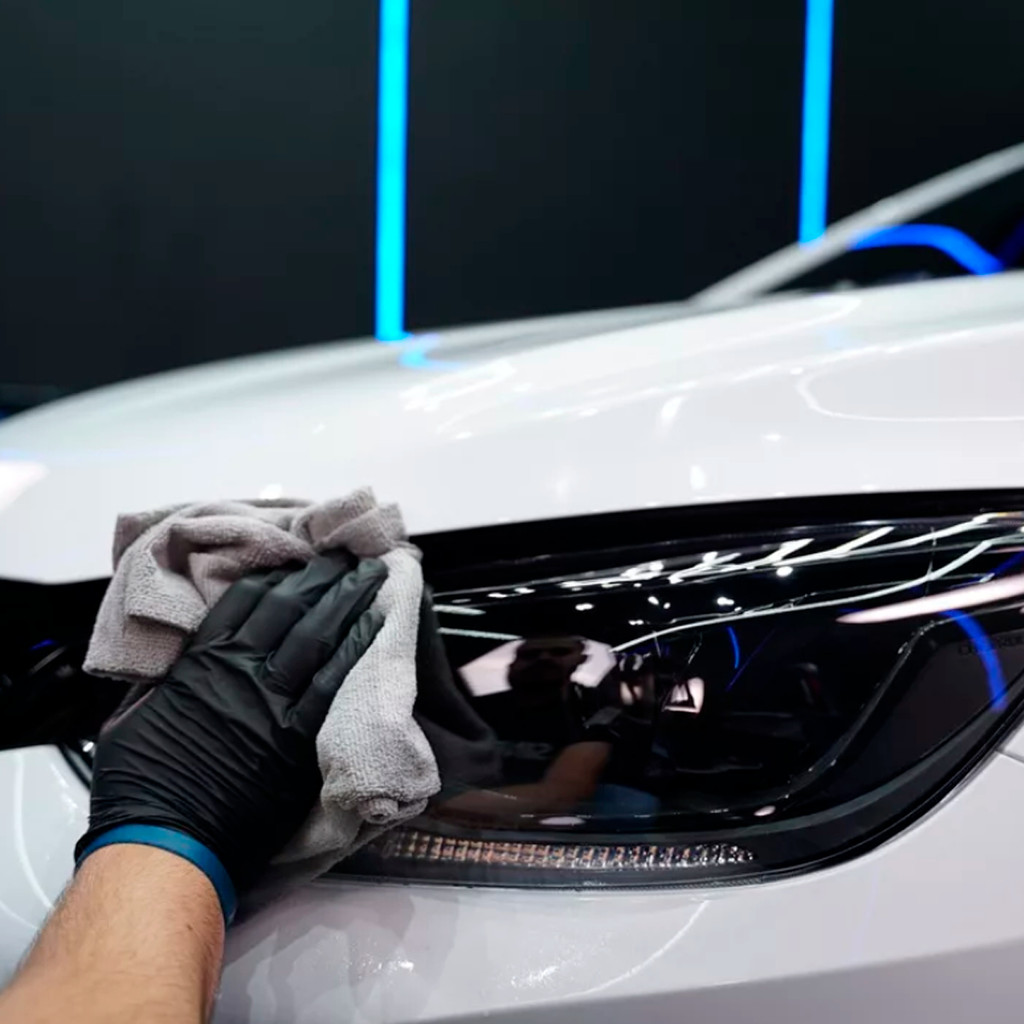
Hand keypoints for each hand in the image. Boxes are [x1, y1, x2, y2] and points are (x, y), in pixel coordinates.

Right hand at [75, 555, 387, 894]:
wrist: (165, 848)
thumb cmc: (140, 790)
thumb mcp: (130, 717)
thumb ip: (160, 682)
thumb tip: (178, 660)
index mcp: (201, 663)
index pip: (246, 601)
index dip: (277, 575)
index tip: (298, 559)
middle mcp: (242, 673)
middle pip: (292, 607)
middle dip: (323, 575)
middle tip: (349, 554)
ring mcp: (275, 704)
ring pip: (320, 636)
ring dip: (349, 600)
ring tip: (373, 575)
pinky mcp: (300, 740)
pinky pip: (336, 683)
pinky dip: (357, 649)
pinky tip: (376, 626)